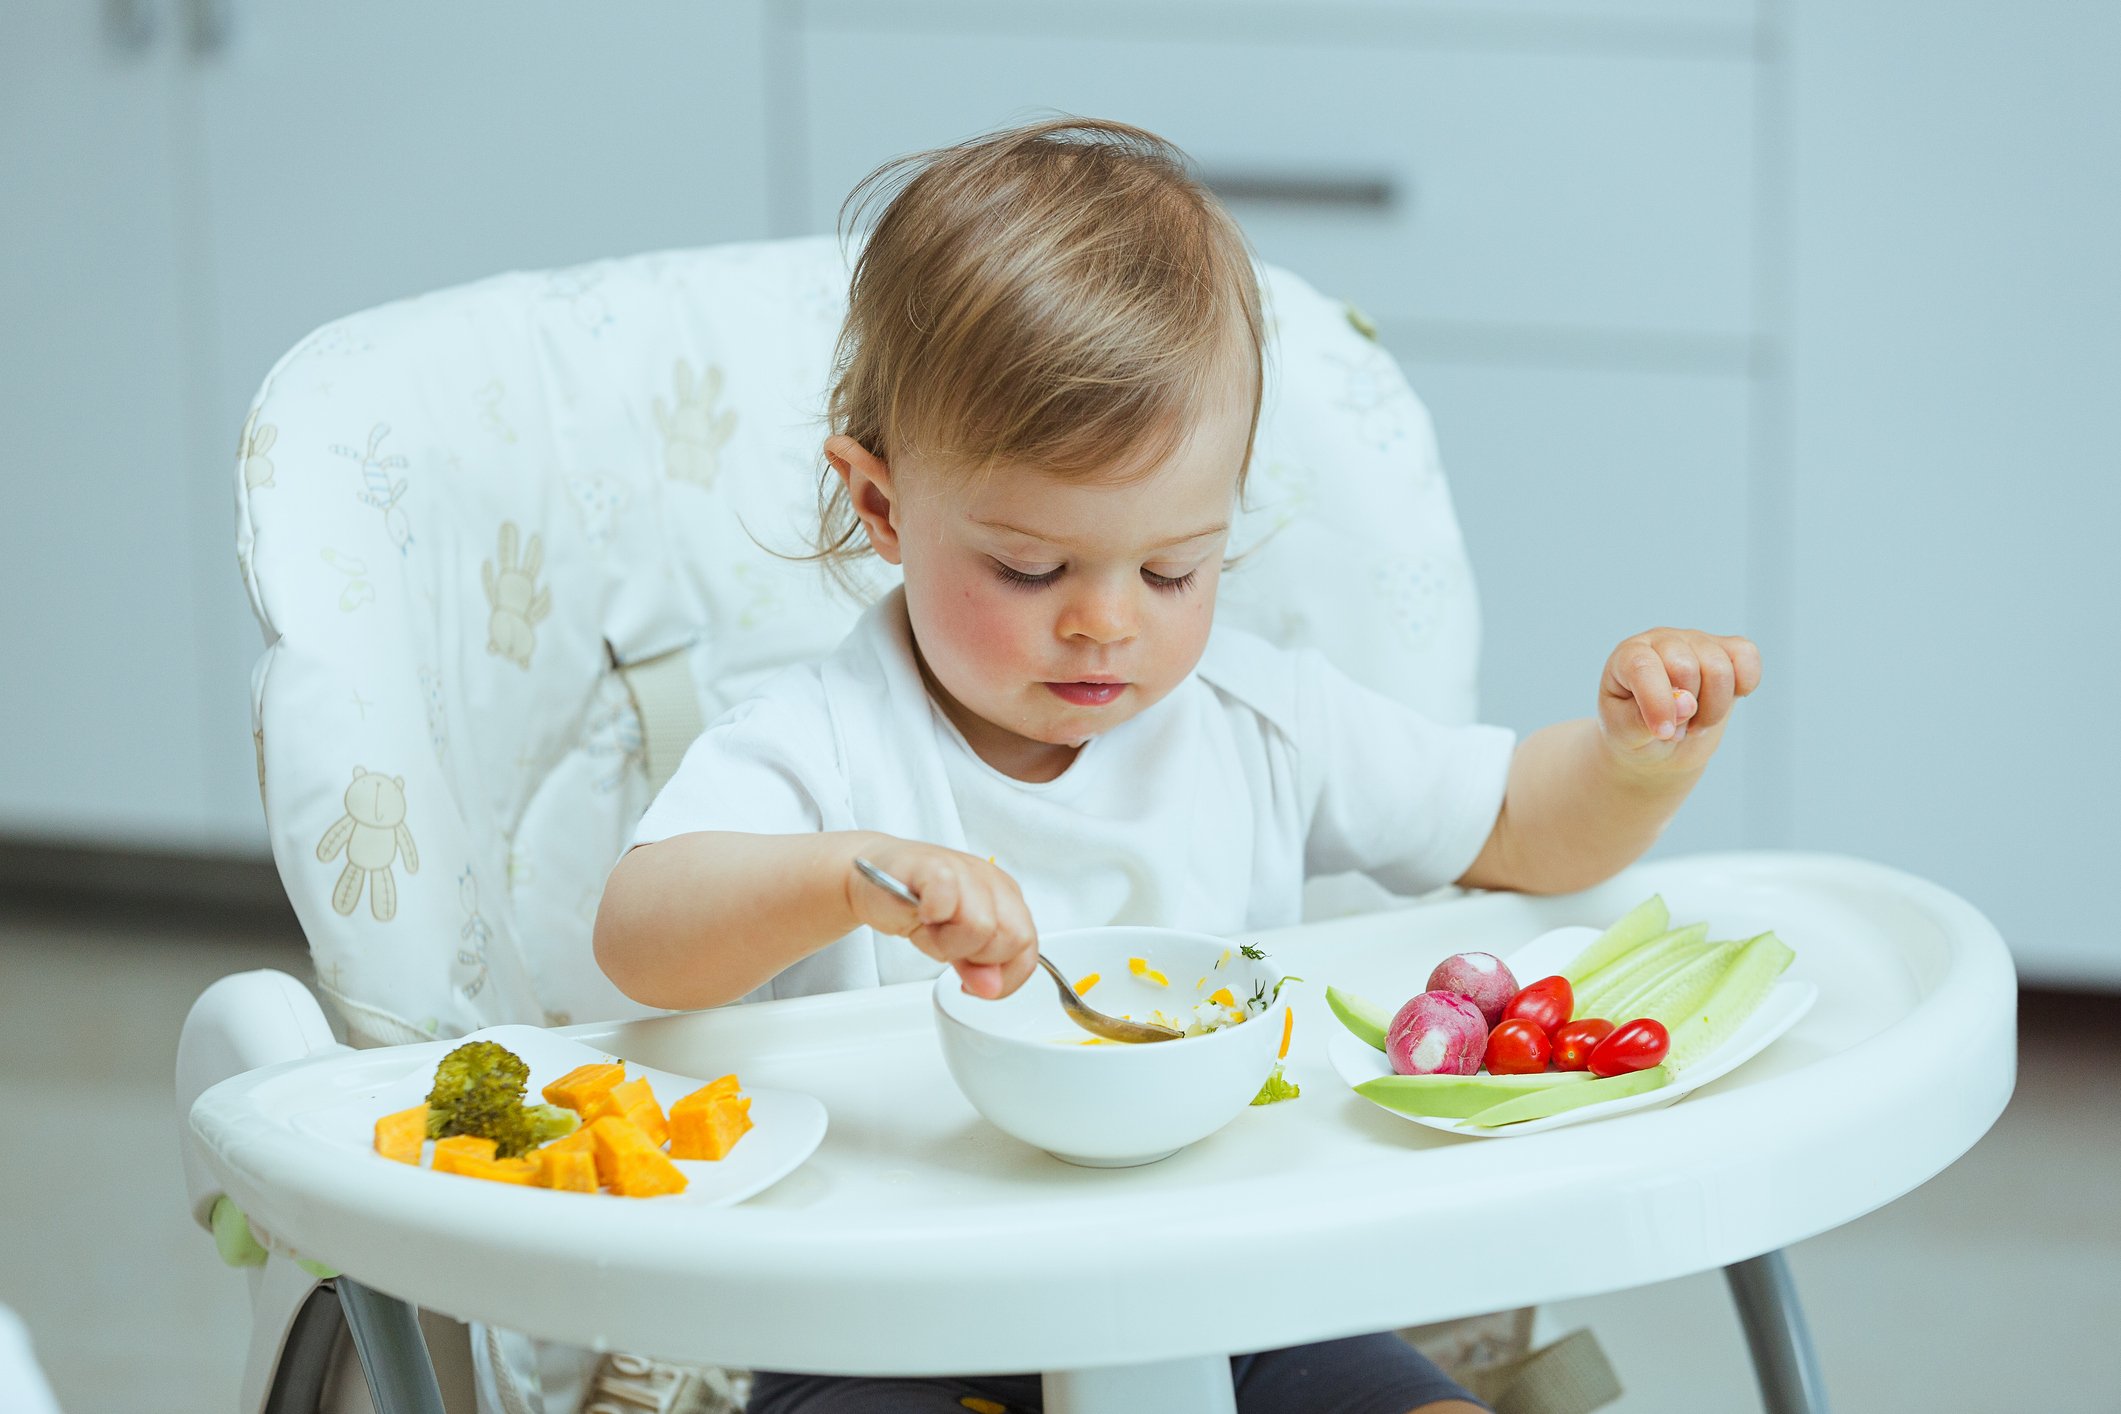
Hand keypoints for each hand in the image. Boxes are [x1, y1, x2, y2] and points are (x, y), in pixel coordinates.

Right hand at [846, 837, 1039, 999]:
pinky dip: (932, 914)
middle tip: (946, 944)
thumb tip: (991, 988)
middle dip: (976, 957)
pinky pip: (947, 896)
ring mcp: (966, 871)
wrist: (873, 875)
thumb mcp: (952, 945)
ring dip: (947, 941)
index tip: (975, 982)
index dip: (1005, 976)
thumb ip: (976, 968)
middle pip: (1012, 938)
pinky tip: (921, 913)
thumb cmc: (916, 905)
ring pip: (983, 926)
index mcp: (1006, 901)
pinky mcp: (934, 866)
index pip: (1028, 949)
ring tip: (929, 927)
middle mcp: (992, 883)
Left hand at [1597, 628, 1761, 769]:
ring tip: (1696, 723)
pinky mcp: (1727, 649)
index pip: (1644, 667)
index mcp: (1628, 656)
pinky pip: (1746, 656)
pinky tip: (1724, 702)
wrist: (1659, 740)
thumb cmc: (1634, 732)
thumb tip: (1687, 702)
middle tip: (1676, 730)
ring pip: (1719, 669)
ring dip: (1714, 709)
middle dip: (1687, 711)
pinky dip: (1744, 684)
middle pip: (1686, 667)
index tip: (1664, 733)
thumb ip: (1643, 719)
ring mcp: (1697, 641)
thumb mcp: (1625, 734)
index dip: (1657, 702)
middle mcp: (1662, 640)